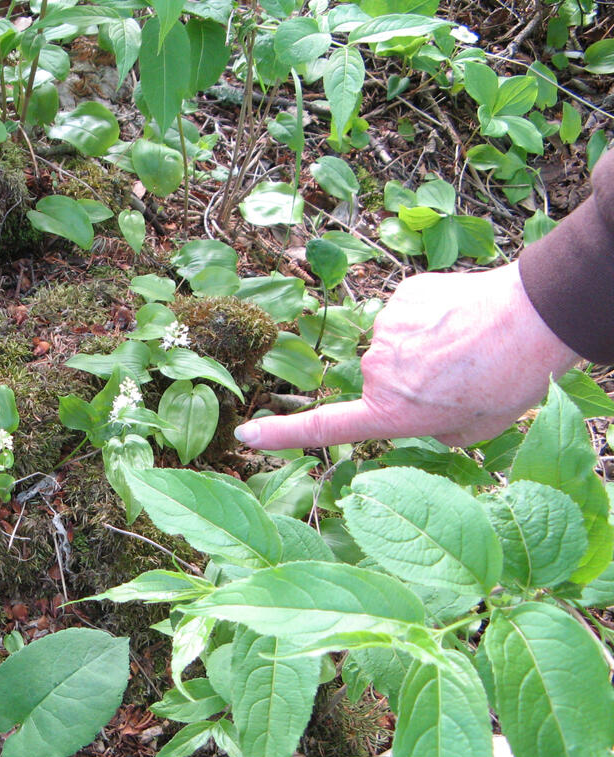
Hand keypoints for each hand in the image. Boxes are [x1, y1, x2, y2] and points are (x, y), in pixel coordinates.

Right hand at [234, 262, 579, 450]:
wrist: (533, 319)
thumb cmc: (509, 380)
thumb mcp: (471, 430)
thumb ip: (432, 429)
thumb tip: (422, 414)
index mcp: (390, 412)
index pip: (324, 427)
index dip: (281, 435)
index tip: (245, 433)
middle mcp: (376, 373)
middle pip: (381, 378)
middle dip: (414, 378)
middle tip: (462, 376)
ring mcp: (384, 332)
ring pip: (396, 343)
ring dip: (424, 345)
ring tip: (468, 346)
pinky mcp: (400, 297)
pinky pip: (408, 311)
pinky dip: (431, 315)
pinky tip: (462, 318)